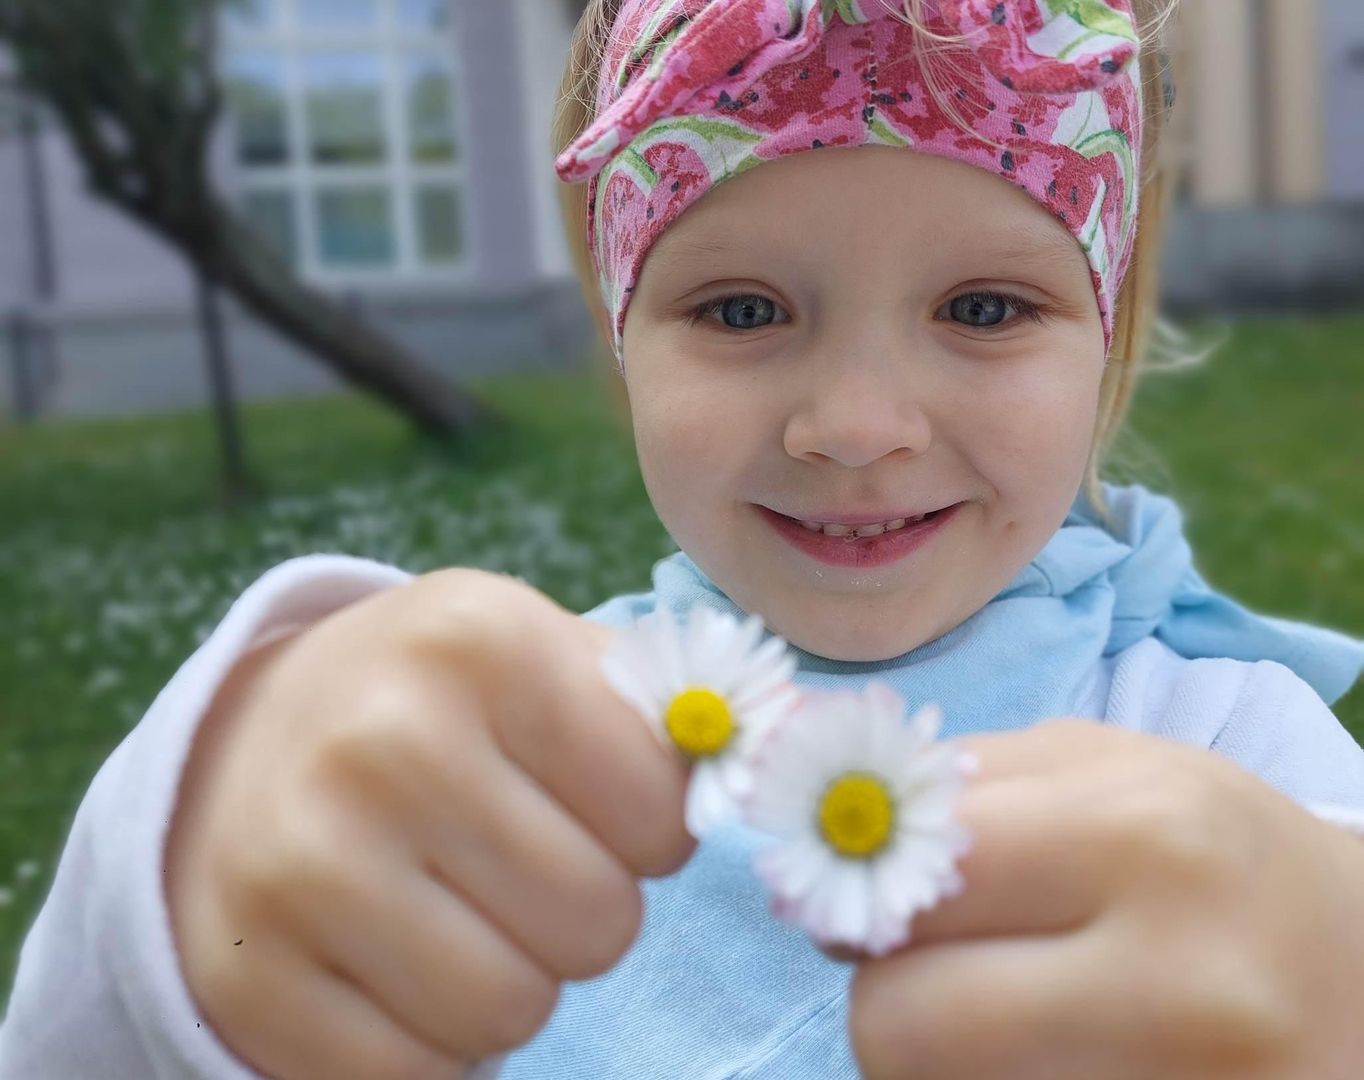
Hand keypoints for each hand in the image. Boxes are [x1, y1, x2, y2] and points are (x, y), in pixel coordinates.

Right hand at [165, 569, 694, 1078]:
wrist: (254, 739)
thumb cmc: (441, 701)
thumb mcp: (542, 657)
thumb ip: (662, 712)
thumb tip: (767, 749)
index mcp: (479, 641)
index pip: (662, 814)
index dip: (651, 828)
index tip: (597, 804)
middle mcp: (382, 742)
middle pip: (597, 922)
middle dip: (585, 909)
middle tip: (525, 866)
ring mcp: (300, 864)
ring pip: (511, 1010)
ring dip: (514, 979)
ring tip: (462, 910)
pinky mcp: (247, 976)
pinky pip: (416, 1072)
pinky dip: (430, 1039)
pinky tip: (396, 960)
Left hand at [847, 719, 1363, 1079]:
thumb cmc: (1215, 849)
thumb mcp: (1103, 769)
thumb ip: (957, 786)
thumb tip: (817, 814)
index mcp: (1145, 839)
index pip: (906, 888)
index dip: (855, 887)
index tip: (858, 886)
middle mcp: (1178, 984)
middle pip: (896, 1023)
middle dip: (887, 991)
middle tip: (926, 964)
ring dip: (938, 1054)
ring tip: (1009, 1011)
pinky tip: (1057, 1056)